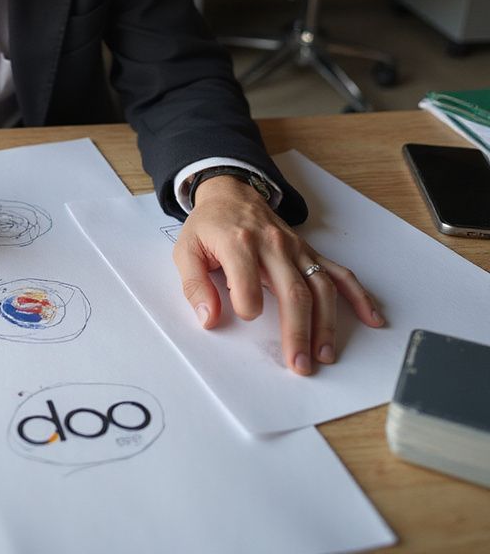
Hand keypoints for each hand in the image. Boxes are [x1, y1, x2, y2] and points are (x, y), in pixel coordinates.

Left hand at [172, 174, 383, 374]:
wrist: (231, 193)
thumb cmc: (209, 225)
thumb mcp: (186, 249)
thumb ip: (194, 285)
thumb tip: (208, 318)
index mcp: (238, 243)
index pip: (248, 281)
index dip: (246, 304)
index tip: (245, 316)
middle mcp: (272, 245)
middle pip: (293, 291)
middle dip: (299, 332)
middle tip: (299, 365)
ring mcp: (295, 249)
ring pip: (320, 287)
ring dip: (327, 323)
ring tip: (325, 355)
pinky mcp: (308, 252)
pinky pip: (339, 273)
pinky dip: (358, 295)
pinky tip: (372, 318)